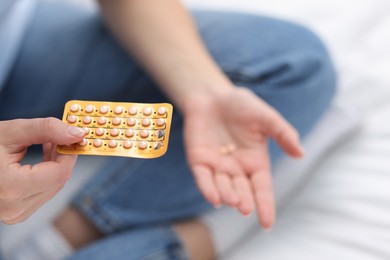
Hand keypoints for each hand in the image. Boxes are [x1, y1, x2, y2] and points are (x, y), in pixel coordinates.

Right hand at [0, 118, 84, 223]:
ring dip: (56, 164)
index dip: (70, 152)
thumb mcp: (11, 132)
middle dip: (63, 156)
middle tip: (62, 135)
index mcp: (11, 188)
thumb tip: (77, 134)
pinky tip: (42, 158)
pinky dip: (48, 174)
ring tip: (48, 143)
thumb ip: (46, 130)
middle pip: (59, 180)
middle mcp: (14, 208)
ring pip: (54, 186)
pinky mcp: (16, 214)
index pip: (60, 172)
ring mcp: (15, 214)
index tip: (75, 135)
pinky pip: (44, 192)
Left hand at [184, 87, 303, 228]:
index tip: (267, 224)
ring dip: (226, 195)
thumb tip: (301, 153)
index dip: (265, 205)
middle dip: (243, 201)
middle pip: (242, 190)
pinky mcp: (199, 160)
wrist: (213, 95)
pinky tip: (213, 198)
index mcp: (255, 162)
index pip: (262, 188)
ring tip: (232, 201)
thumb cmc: (241, 106)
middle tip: (245, 208)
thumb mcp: (266, 118)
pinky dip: (207, 188)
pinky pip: (203, 177)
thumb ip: (283, 134)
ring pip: (222, 187)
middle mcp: (236, 169)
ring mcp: (217, 166)